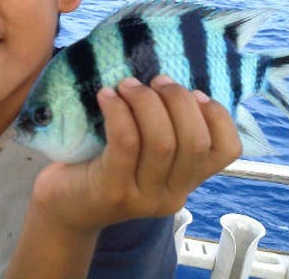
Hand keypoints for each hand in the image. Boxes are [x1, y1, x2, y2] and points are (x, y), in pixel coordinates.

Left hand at [30, 74, 241, 234]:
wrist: (61, 207)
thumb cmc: (101, 166)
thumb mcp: (142, 154)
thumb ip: (165, 131)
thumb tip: (173, 83)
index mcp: (186, 182)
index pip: (227, 150)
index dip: (217, 114)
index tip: (192, 91)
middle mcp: (172, 195)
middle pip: (195, 141)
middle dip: (177, 100)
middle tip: (154, 81)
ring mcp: (143, 197)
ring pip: (162, 142)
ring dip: (146, 102)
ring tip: (126, 85)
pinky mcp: (113, 190)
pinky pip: (126, 143)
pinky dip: (119, 112)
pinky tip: (106, 96)